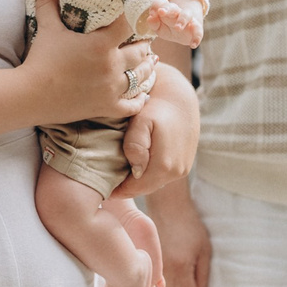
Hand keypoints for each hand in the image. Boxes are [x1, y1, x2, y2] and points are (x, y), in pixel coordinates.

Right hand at [25, 0, 150, 121]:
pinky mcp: (106, 108)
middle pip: (140, 53)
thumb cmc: (40, 60)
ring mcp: (111, 89)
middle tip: (146, 42)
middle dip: (144, 46)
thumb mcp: (47, 29)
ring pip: (140, 78)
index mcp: (101, 45)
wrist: (31, 95)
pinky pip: (132, 105)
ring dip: (147, 69)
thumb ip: (48, 5)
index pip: (129, 26)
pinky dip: (139, 100)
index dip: (136, 20)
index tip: (139, 17)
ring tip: (151, 63)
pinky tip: (142, 95)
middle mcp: (112, 67)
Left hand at [111, 64, 197, 202]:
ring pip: (153, 183)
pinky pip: (161, 175)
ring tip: (117, 174)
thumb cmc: (155, 105)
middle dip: (126, 187)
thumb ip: (135, 144)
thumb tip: (135, 170)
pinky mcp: (185, 164)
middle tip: (105, 183)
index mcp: (165, 165)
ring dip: (137, 181)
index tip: (101, 190)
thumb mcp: (141, 120)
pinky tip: (135, 164)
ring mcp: (183, 169)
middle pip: (144, 188)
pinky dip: (148, 173)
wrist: (179, 95)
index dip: (117, 191)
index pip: (136, 189)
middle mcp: (177, 171)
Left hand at [138, 0, 203, 46]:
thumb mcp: (159, 28)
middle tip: (161, 12)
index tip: (152, 13)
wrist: (184, 34)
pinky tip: (193, 45)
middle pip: (173, 7)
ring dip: (182, 20)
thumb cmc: (169, 28)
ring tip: (177, 28)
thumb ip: (153, 23)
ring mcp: (188, 19)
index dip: (156, 6)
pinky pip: (198, 31)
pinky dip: (197, 37)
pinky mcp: (196, 28)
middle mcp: (177, 12)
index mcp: (167, 10)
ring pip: (186, 14)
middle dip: (168, 9)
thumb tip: (150, 18)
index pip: (161, 3)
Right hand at [141, 183, 211, 286]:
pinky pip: (156, 281)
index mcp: (181, 269)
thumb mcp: (204, 249)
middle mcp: (166, 271)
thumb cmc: (190, 226)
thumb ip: (203, 274)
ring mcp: (156, 266)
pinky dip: (164, 285)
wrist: (168, 207)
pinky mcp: (151, 261)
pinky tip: (171, 282)